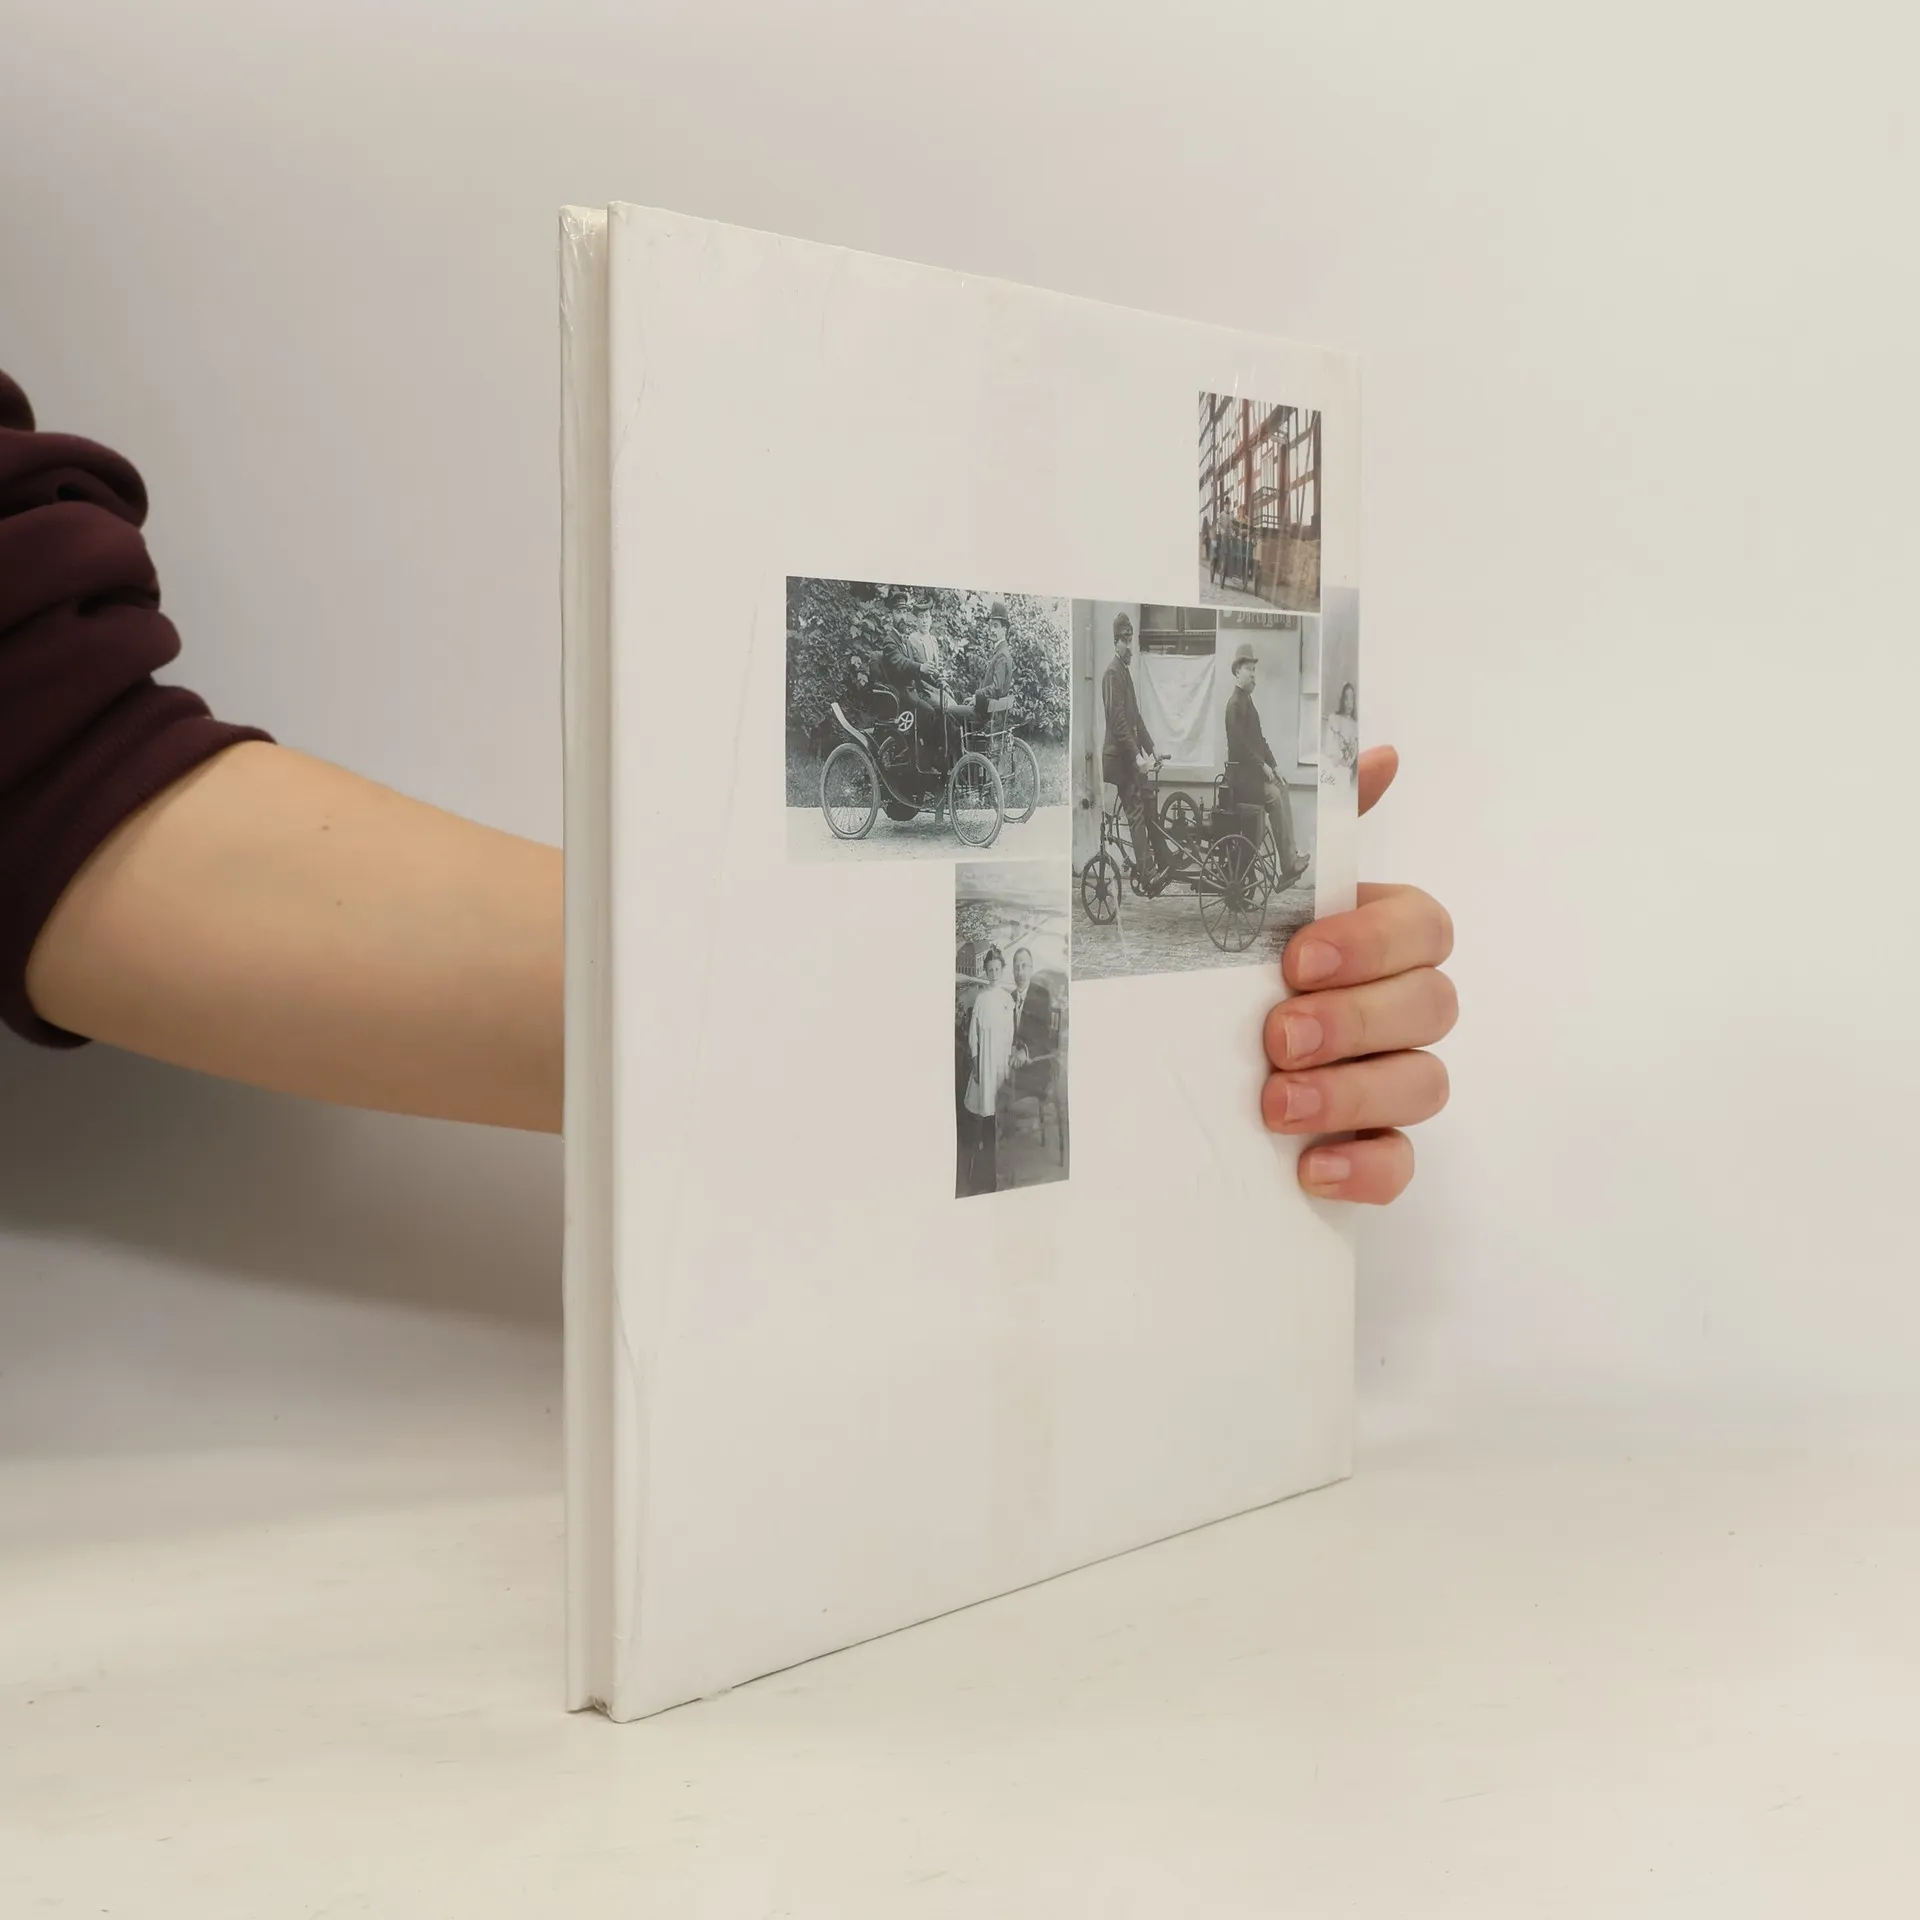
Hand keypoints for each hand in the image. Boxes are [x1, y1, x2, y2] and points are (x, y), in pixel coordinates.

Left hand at [1262, 746, 1454, 1204]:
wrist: (1155, 1065)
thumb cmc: (1219, 966)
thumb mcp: (1249, 892)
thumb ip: (1317, 824)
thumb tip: (1380, 750)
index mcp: (1374, 938)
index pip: (1425, 927)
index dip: (1373, 942)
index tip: (1296, 957)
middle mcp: (1395, 1008)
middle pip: (1434, 1006)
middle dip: (1356, 1021)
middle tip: (1277, 1035)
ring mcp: (1389, 1081)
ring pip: (1425, 1084)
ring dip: (1353, 1093)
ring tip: (1274, 1102)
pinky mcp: (1371, 1151)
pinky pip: (1404, 1165)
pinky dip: (1365, 1168)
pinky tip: (1309, 1167)